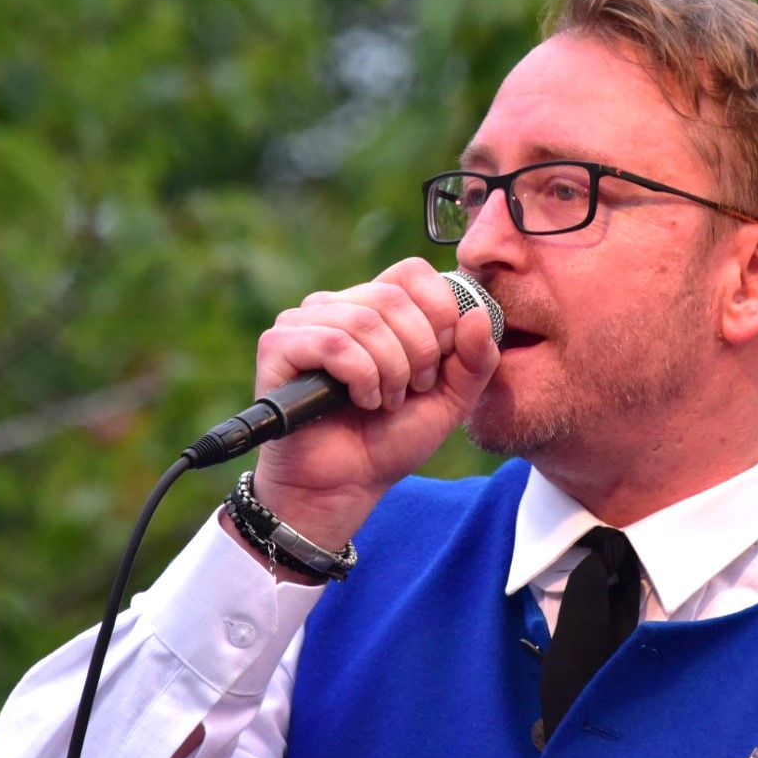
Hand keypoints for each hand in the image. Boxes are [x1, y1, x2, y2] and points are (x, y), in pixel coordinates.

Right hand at [244, 258, 499, 551]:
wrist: (344, 486)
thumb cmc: (389, 440)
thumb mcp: (450, 400)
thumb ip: (475, 360)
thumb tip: (479, 316)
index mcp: (374, 306)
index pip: (412, 271)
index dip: (438, 310)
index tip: (441, 357)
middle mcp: (336, 305)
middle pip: (394, 296)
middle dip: (419, 351)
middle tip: (412, 390)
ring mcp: (303, 323)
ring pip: (366, 322)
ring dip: (390, 372)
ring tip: (385, 402)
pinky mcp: (278, 347)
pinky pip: (334, 344)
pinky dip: (361, 378)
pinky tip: (360, 402)